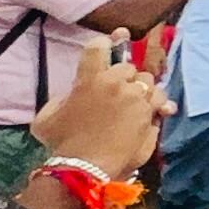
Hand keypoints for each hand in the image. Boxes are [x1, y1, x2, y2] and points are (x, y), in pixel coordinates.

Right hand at [29, 31, 169, 180]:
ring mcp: (137, 98)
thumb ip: (62, 98)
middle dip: (124, 79)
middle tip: (117, 95)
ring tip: (135, 105)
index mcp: (89, 78)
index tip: (113, 41)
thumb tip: (72, 94)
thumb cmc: (62, 143)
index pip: (98, 46)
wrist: (85, 167)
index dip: (105, 44)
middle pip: (129, 67)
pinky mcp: (150, 114)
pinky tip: (157, 112)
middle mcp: (117, 83)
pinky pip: (160, 102)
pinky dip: (158, 106)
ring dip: (143, 91)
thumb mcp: (48, 117)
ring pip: (148, 83)